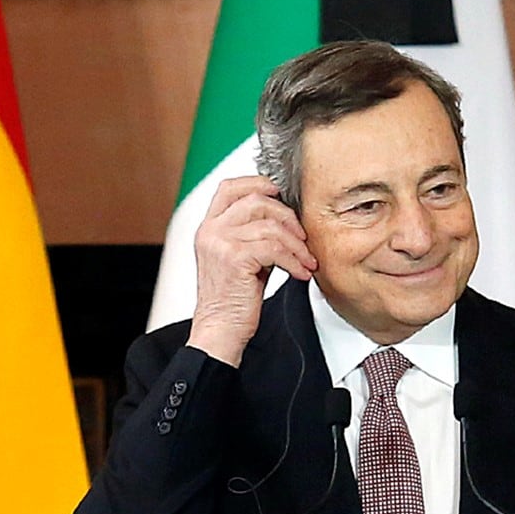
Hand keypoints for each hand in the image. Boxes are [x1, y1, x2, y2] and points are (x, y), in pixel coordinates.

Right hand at [188, 174, 314, 367]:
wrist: (219, 331)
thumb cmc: (233, 299)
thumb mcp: (240, 258)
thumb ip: (253, 234)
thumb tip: (286, 218)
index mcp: (209, 227)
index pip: (229, 187)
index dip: (258, 183)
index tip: (280, 196)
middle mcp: (210, 231)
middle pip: (256, 200)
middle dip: (288, 218)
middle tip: (302, 239)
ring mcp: (220, 242)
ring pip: (270, 225)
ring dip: (296, 245)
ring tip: (305, 262)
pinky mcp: (234, 258)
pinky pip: (275, 248)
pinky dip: (294, 261)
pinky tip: (299, 273)